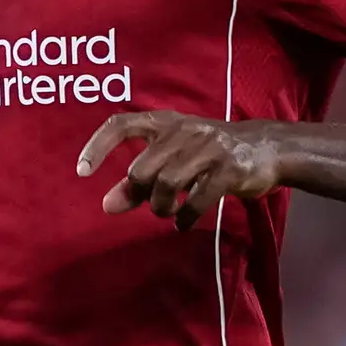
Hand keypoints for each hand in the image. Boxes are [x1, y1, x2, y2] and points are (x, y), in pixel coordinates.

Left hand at [78, 111, 287, 227]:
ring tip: (170, 213)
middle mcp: (183, 130)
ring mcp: (208, 148)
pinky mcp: (229, 169)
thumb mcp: (171, 163)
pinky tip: (184, 222)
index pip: (121, 125)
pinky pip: (197, 199)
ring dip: (163, 208)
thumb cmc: (207, 155)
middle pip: (142, 169)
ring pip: (167, 184)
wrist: (264, 149)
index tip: (81, 171)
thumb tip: (107, 206)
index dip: (97, 146)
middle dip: (142, 194)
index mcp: (164, 123)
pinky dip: (185, 217)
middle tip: (155, 204)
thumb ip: (138, 184)